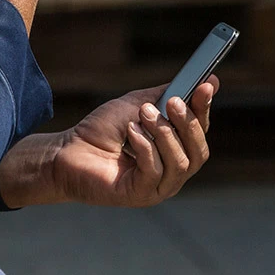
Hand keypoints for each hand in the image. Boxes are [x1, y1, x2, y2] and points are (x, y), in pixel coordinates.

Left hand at [51, 76, 217, 206]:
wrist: (68, 150)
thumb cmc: (102, 129)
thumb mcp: (138, 104)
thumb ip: (168, 95)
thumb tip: (206, 80)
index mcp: (175, 149)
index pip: (200, 132)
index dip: (204, 109)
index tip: (206, 85)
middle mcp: (172, 171)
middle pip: (198, 152)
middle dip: (188, 124)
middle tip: (172, 102)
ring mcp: (158, 187)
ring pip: (181, 163)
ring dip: (163, 134)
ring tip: (141, 115)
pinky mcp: (141, 195)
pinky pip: (155, 172)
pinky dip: (146, 147)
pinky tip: (131, 133)